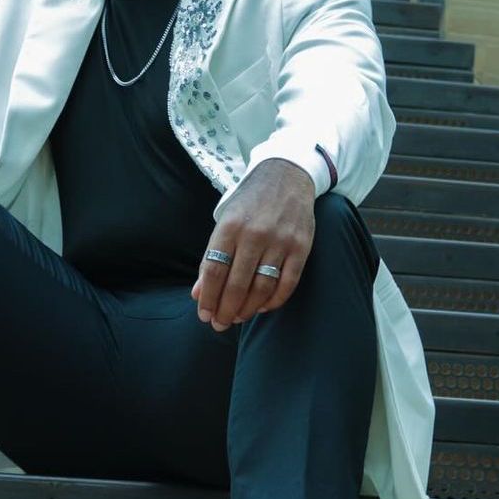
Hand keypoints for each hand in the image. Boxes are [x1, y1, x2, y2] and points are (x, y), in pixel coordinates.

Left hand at [191, 159, 315, 330]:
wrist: (286, 175)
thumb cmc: (249, 202)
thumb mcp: (224, 221)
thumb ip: (210, 257)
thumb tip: (197, 293)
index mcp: (230, 227)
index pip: (214, 271)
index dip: (208, 298)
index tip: (204, 314)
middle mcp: (254, 234)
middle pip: (237, 284)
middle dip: (226, 310)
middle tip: (220, 324)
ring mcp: (280, 241)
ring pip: (262, 287)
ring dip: (248, 309)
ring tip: (238, 317)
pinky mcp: (301, 247)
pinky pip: (288, 283)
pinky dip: (274, 301)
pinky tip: (263, 307)